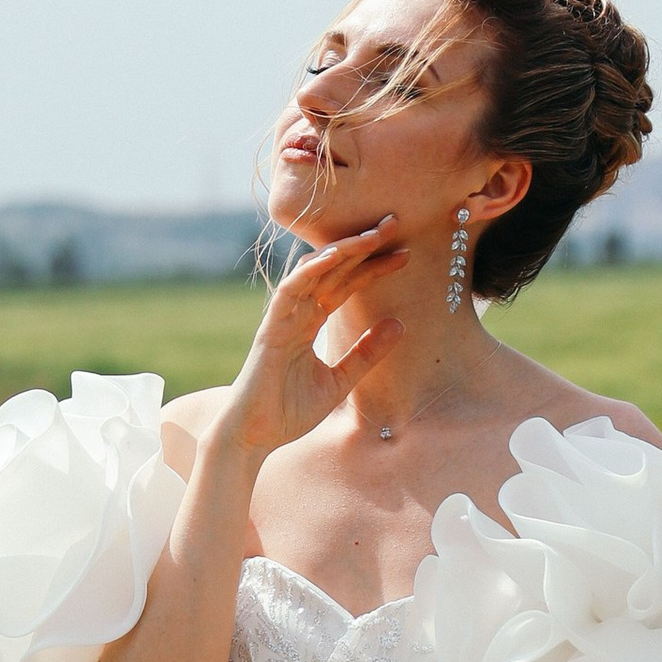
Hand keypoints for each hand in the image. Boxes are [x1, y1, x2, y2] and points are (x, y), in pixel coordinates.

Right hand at [215, 221, 405, 464]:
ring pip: (313, 272)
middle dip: (363, 247)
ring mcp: (282, 319)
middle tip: (394, 223)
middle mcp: (297, 314)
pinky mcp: (270, 330)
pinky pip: (289, 292)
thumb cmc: (290, 412)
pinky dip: (309, 272)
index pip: (346, 284)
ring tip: (372, 235)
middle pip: (333, 270)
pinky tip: (332, 257)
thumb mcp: (340, 381)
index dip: (373, 268)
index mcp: (310, 322)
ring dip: (341, 250)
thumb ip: (367, 353)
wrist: (255, 437)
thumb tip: (400, 324)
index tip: (405, 255)